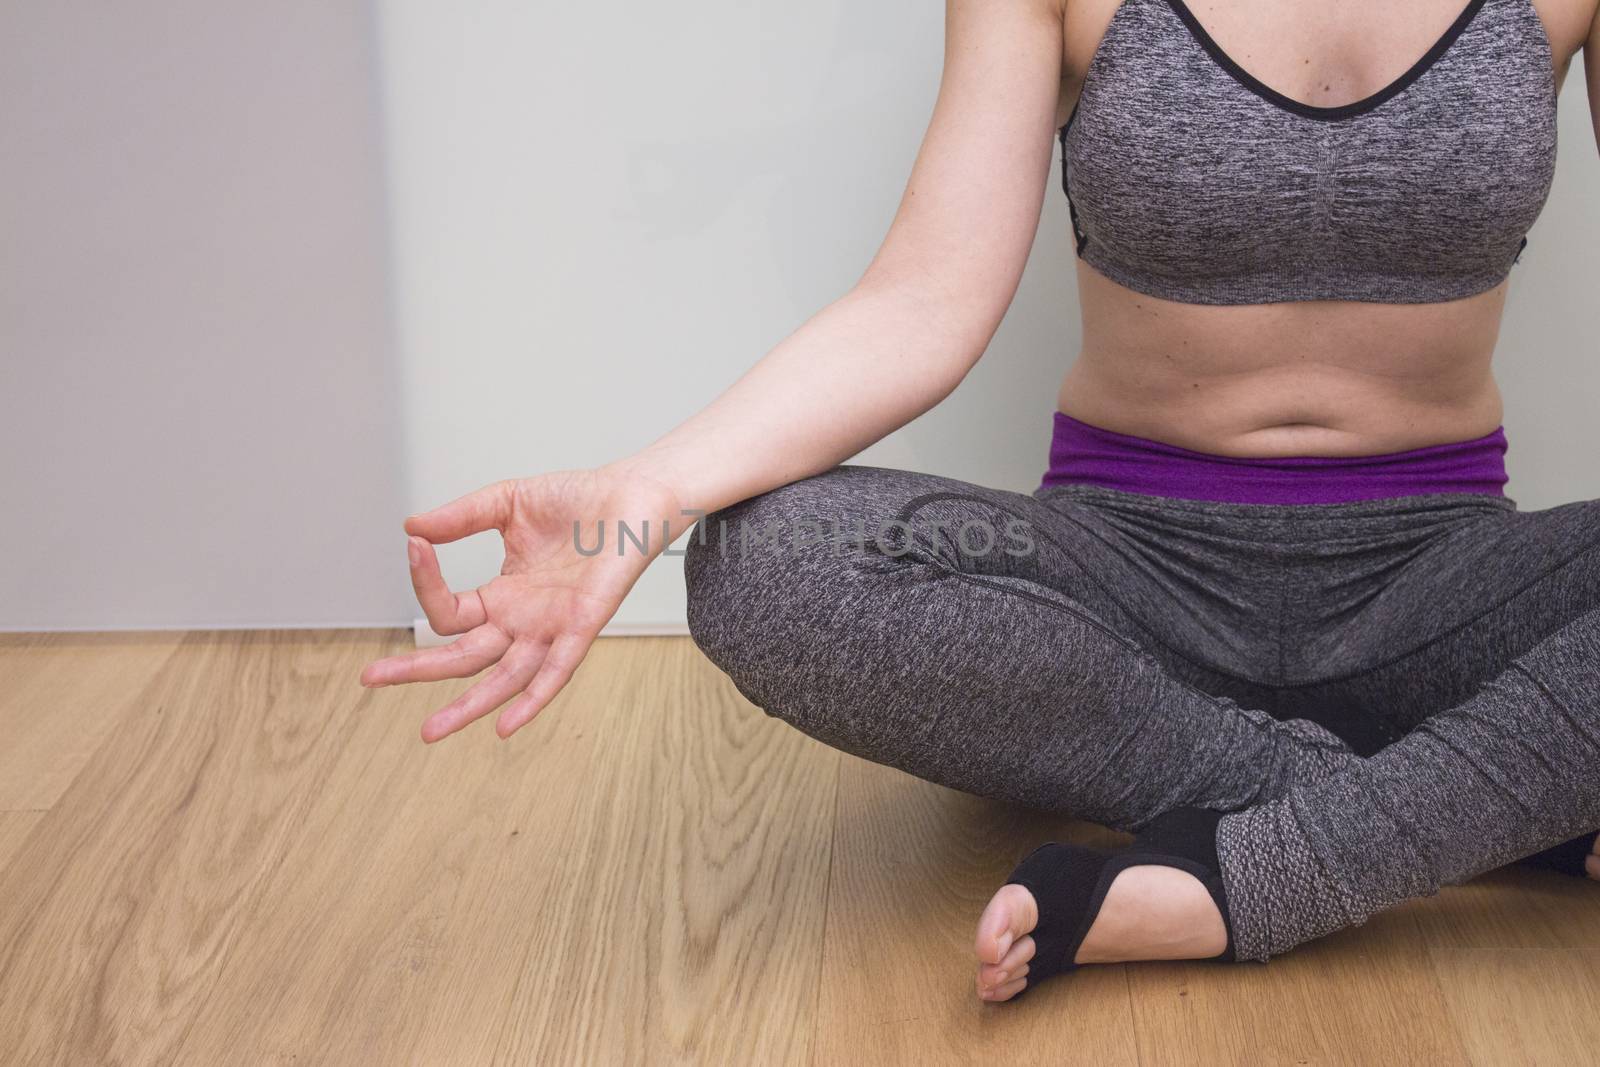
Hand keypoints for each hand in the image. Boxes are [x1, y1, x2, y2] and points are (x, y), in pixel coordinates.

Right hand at [359, 466, 685, 741]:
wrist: (632, 494)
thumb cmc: (579, 500)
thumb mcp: (505, 503)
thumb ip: (460, 518)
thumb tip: (411, 527)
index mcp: (503, 597)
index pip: (449, 612)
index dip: (426, 585)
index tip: (414, 547)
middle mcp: (523, 621)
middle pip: (462, 658)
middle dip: (416, 671)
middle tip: (370, 678)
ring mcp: (551, 628)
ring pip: (502, 679)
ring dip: (466, 706)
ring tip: (429, 732)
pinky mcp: (582, 625)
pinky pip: (556, 671)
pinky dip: (532, 699)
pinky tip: (504, 726)